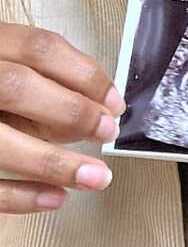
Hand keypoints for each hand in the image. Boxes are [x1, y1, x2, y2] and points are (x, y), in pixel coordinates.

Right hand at [0, 23, 124, 214]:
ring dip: (54, 163)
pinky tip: (57, 198)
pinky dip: (21, 195)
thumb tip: (96, 116)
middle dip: (71, 111)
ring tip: (97, 177)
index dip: (85, 74)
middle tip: (107, 132)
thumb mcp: (12, 75)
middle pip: (17, 87)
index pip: (39, 48)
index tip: (115, 102)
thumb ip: (47, 88)